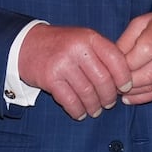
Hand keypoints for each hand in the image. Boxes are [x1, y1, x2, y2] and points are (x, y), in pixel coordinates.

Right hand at [18, 24, 132, 119]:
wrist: (26, 44)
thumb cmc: (61, 45)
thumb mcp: (83, 40)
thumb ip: (102, 54)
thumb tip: (123, 79)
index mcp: (90, 38)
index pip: (116, 59)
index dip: (124, 77)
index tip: (125, 88)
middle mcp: (77, 49)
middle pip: (103, 79)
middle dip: (109, 96)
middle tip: (109, 103)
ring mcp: (62, 63)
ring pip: (87, 92)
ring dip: (94, 106)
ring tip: (95, 110)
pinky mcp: (49, 78)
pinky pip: (69, 100)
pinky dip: (77, 110)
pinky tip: (80, 113)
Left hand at [116, 8, 151, 103]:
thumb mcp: (142, 23)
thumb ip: (125, 41)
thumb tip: (110, 62)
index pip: (142, 52)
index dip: (124, 64)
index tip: (111, 67)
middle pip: (147, 74)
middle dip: (125, 82)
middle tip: (111, 82)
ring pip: (151, 86)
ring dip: (131, 91)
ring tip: (118, 89)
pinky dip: (141, 97)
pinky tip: (129, 96)